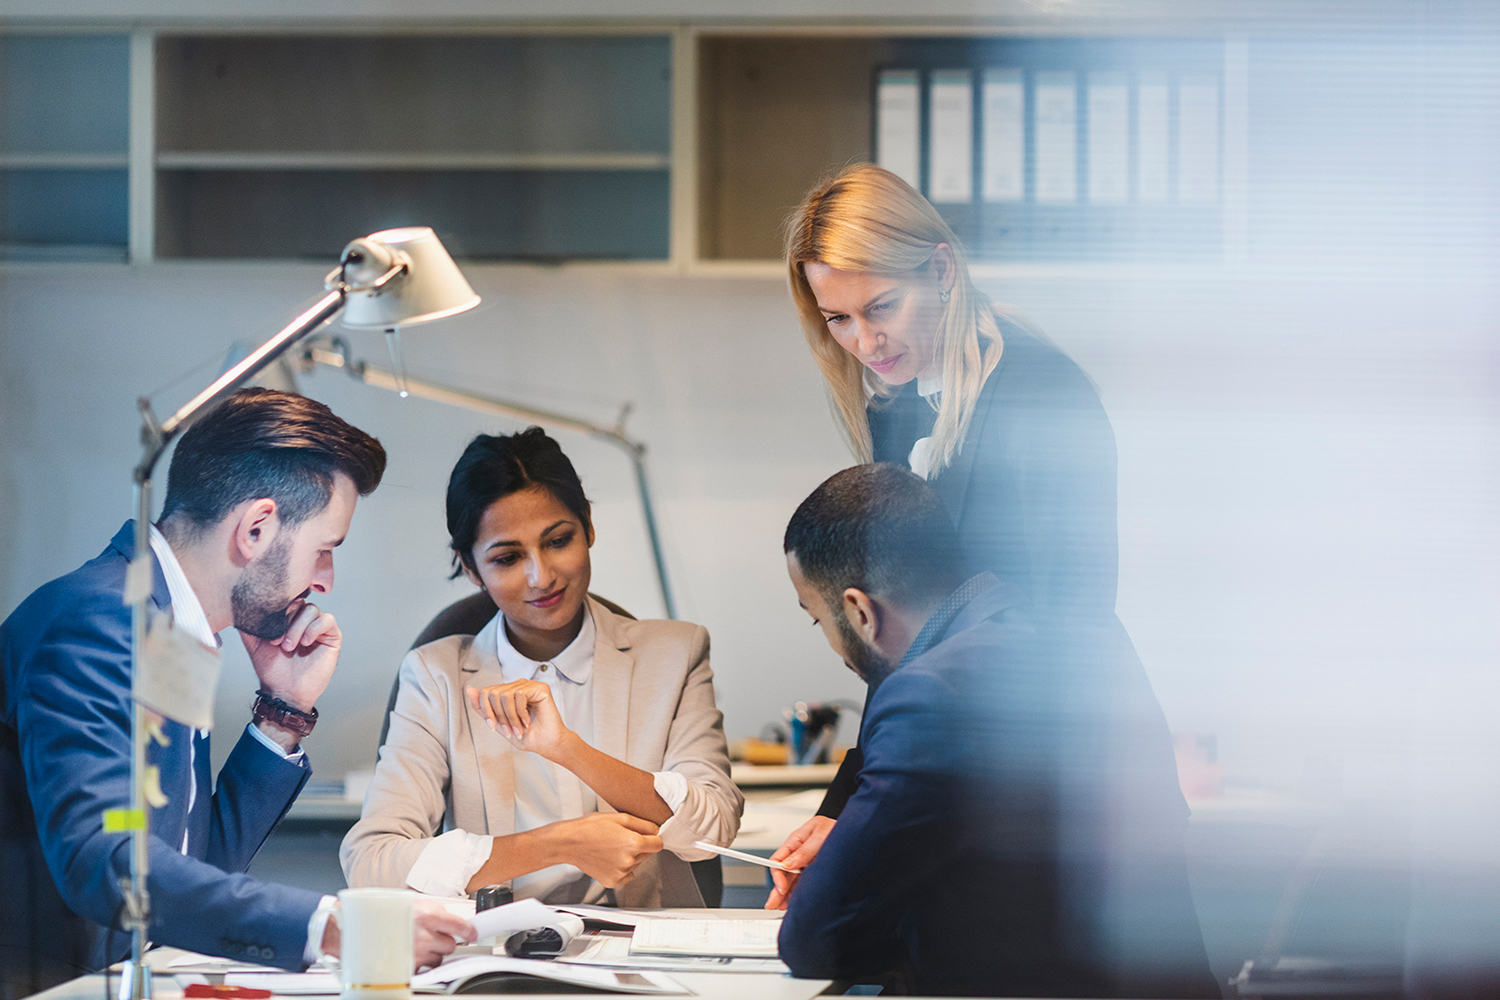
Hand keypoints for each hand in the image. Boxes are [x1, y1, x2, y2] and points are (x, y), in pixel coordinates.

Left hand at [242, 601, 340, 712]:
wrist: (284, 691)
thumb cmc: (272, 670)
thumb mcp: (254, 643)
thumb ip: (249, 625)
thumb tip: (242, 607)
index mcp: (288, 618)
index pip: (286, 599)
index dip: (278, 609)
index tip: (268, 628)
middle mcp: (304, 620)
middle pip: (299, 602)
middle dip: (286, 620)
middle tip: (277, 641)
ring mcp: (318, 627)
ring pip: (312, 609)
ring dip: (298, 627)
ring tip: (290, 646)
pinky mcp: (332, 636)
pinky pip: (328, 620)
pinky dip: (314, 628)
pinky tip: (305, 643)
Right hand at [316, 899, 476, 970]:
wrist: (347, 928)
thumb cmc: (372, 912)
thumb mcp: (405, 902)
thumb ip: (429, 911)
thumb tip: (445, 919)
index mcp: (427, 914)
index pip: (460, 926)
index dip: (468, 931)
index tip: (472, 933)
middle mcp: (424, 936)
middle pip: (450, 945)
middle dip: (443, 941)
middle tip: (431, 935)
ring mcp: (415, 954)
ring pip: (437, 959)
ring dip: (430, 953)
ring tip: (412, 944)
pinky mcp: (405, 969)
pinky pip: (421, 969)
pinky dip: (417, 964)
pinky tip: (405, 954)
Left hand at [467, 680, 571, 759]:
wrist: (547, 744)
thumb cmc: (527, 736)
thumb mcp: (499, 724)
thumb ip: (484, 708)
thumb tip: (469, 689)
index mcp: (508, 692)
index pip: (486, 692)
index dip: (486, 711)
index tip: (493, 728)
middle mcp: (518, 686)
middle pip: (493, 693)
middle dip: (498, 716)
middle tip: (510, 730)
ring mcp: (529, 685)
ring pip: (504, 694)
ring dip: (510, 717)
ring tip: (519, 728)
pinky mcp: (540, 687)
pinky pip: (519, 695)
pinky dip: (520, 713)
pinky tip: (528, 721)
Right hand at [550, 813, 662, 887]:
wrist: (569, 843)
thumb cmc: (591, 827)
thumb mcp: (620, 817)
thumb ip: (643, 824)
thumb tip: (657, 830)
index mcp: (634, 843)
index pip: (659, 844)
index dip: (653, 838)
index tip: (647, 837)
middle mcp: (630, 861)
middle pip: (647, 854)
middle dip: (639, 847)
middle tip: (621, 839)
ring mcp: (621, 873)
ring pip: (636, 864)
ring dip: (630, 858)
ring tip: (611, 848)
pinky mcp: (613, 882)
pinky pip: (627, 876)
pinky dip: (622, 869)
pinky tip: (609, 859)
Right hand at [765, 815, 835, 909]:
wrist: (851, 830)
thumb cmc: (835, 827)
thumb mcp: (819, 835)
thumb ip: (803, 850)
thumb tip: (787, 864)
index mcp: (795, 842)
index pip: (778, 860)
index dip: (778, 876)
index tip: (781, 888)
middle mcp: (798, 855)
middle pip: (784, 874)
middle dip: (778, 890)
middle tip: (773, 904)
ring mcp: (806, 864)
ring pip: (792, 881)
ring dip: (786, 895)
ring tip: (781, 907)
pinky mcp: (816, 872)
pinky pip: (804, 884)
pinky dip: (798, 894)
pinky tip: (794, 902)